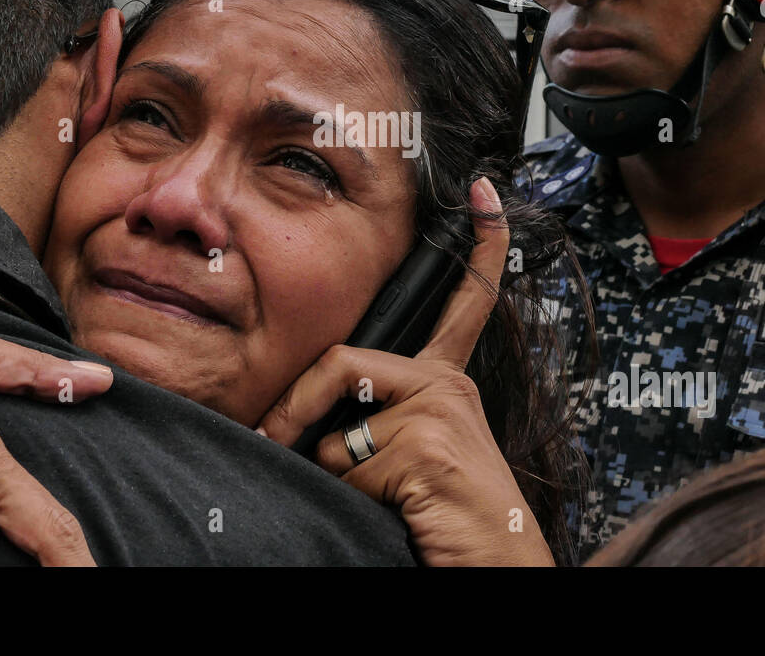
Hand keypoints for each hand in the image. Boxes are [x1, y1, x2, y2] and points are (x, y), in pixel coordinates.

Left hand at [257, 179, 553, 565]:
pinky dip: (349, 497)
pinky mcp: (428, 445)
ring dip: (333, 473)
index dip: (480, 245)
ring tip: (375, 500)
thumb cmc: (448, 519)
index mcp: (447, 384)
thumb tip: (302, 423)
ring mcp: (441, 413)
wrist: (496, 570)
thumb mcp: (413, 454)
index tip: (482, 194)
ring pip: (338, 428)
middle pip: (341, 364)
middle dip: (293, 409)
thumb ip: (375, 419)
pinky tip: (398, 511)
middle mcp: (449, 388)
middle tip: (267, 441)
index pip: (464, 303)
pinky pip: (347, 465)